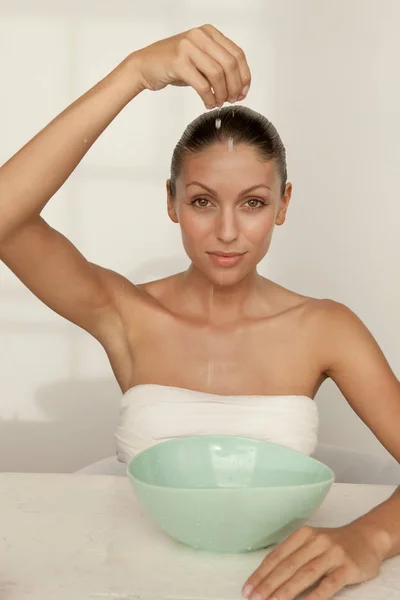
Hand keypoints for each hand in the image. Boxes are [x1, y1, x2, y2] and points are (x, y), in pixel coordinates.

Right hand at [132, 24, 250, 108]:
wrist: (144, 65)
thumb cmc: (172, 65)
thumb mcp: (199, 60)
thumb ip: (218, 66)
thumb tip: (238, 87)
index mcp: (209, 33)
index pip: (237, 54)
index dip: (244, 76)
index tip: (244, 91)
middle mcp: (200, 36)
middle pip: (230, 64)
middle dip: (235, 86)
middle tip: (233, 100)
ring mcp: (188, 47)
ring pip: (218, 74)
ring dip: (222, 93)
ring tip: (219, 103)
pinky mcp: (178, 62)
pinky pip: (202, 84)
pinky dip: (209, 97)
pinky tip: (209, 103)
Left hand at [242, 523, 389, 599]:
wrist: (367, 537)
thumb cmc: (333, 544)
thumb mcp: (312, 542)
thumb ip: (293, 555)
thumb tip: (267, 577)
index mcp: (303, 534)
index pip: (277, 556)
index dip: (261, 573)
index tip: (248, 589)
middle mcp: (316, 541)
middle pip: (288, 566)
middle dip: (269, 584)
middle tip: (255, 599)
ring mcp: (333, 553)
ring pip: (305, 575)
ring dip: (286, 591)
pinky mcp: (348, 567)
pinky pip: (328, 584)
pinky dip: (314, 596)